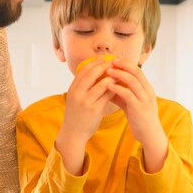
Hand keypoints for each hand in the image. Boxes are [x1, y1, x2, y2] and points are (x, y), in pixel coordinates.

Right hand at [55, 58, 114, 174]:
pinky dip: (114, 89)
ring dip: (112, 77)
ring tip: (120, 74)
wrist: (73, 133)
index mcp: (72, 89)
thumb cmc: (77, 115)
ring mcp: (85, 101)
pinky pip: (107, 95)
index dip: (94, 62)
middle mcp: (77, 93)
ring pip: (101, 84)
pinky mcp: (94, 110)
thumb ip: (82, 87)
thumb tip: (94, 74)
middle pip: (92, 74)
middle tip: (114, 63)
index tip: (104, 59)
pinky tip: (120, 87)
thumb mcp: (76, 99)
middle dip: (104, 66)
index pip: (83, 70)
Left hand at [105, 59, 167, 171]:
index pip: (137, 70)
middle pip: (136, 72)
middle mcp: (147, 91)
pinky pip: (128, 95)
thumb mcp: (130, 103)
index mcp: (146, 88)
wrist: (149, 134)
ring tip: (108, 71)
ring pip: (133, 81)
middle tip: (110, 61)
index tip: (113, 59)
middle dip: (123, 65)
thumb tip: (106, 85)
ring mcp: (144, 99)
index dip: (126, 63)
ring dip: (119, 74)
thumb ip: (121, 94)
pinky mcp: (139, 108)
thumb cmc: (139, 118)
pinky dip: (118, 88)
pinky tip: (109, 86)